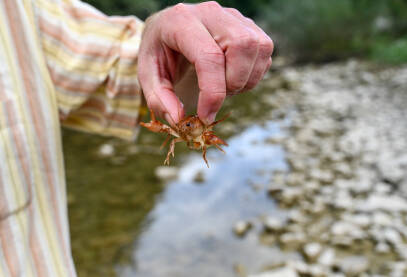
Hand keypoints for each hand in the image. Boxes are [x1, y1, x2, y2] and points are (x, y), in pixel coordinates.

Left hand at [137, 1, 273, 124]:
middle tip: (215, 98)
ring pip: (259, 48)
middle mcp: (210, 12)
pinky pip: (264, 51)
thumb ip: (159, 100)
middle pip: (241, 46)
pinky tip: (232, 77)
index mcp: (181, 21)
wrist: (168, 32)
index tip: (205, 116)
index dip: (213, 93)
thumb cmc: (159, 54)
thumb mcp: (148, 77)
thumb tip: (180, 120)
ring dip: (246, 79)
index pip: (208, 56)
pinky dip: (253, 74)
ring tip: (223, 87)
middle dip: (234, 82)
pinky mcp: (248, 25)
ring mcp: (233, 16)